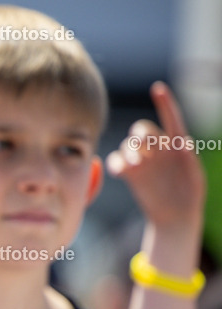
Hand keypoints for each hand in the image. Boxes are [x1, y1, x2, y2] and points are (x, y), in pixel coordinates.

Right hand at [107, 82, 204, 233]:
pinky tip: (120, 171)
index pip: (171, 119)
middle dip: (141, 134)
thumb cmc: (189, 196)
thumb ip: (188, 160)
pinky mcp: (129, 174)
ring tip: (136, 165)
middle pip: (143, 130)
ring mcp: (142, 161)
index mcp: (177, 145)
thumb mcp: (195, 177)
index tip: (158, 89)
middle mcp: (158, 149)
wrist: (176, 216)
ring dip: (130, 151)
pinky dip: (115, 163)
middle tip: (142, 144)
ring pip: (128, 145)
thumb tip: (182, 143)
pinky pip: (116, 161)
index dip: (164, 103)